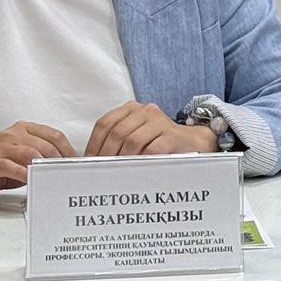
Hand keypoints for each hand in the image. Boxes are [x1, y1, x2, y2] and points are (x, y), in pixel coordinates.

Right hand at [0, 121, 74, 199]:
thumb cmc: (4, 167)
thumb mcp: (28, 157)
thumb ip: (44, 154)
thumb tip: (68, 162)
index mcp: (24, 128)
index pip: (53, 134)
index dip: (68, 149)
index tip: (75, 161)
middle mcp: (12, 134)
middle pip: (44, 144)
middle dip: (58, 159)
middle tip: (66, 171)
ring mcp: (1, 147)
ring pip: (29, 153)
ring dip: (44, 166)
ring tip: (52, 175)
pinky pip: (11, 167)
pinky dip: (24, 173)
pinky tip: (31, 179)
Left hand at [85, 102, 219, 158]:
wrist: (191, 142)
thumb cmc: (158, 142)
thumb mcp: (135, 135)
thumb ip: (116, 140)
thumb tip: (92, 160)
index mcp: (131, 109)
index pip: (105, 123)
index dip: (94, 143)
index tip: (90, 161)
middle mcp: (145, 111)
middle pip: (117, 132)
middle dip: (106, 154)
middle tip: (102, 170)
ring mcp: (160, 122)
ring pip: (132, 140)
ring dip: (122, 159)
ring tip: (117, 172)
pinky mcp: (172, 136)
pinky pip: (152, 150)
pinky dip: (141, 161)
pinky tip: (137, 170)